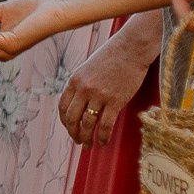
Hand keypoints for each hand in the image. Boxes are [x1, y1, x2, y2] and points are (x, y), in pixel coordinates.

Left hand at [60, 16, 159, 145]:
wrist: (131, 48)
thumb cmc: (112, 56)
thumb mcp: (89, 68)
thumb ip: (83, 84)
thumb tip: (81, 102)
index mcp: (74, 80)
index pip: (63, 106)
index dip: (65, 121)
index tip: (69, 128)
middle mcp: (83, 89)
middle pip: (72, 118)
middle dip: (73, 133)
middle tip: (78, 141)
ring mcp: (99, 96)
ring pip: (87, 124)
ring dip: (86, 138)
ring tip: (88, 145)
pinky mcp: (115, 101)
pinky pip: (105, 125)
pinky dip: (102, 136)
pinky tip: (103, 142)